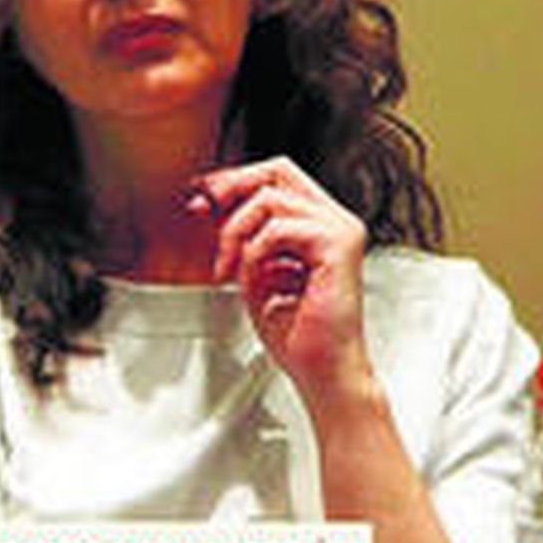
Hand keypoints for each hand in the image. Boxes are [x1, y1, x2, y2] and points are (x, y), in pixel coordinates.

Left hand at [188, 158, 375, 413]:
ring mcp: (341, 231)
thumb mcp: (255, 272)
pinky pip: (277, 229)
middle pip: (279, 169)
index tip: (201, 199)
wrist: (323, 373)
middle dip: (232, 186)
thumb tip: (209, 203)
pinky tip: (250, 279)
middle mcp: (336, 221)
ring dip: (235, 232)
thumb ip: (242, 237)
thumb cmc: (298, 335)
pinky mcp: (338, 247)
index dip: (235, 181)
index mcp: (321, 224)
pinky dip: (253, 252)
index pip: (278, 177)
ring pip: (270, 197)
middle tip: (202, 209)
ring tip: (227, 267)